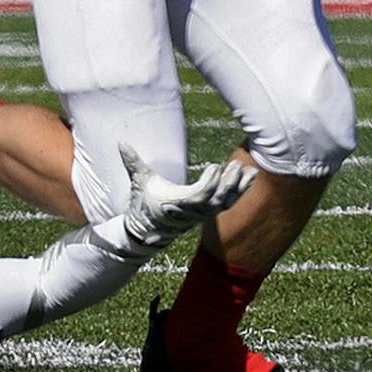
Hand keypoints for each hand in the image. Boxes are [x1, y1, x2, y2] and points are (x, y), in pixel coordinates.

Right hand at [119, 147, 257, 251]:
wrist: (147, 229)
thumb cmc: (143, 202)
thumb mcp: (139, 181)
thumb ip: (132, 162)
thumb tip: (120, 142)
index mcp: (179, 203)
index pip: (200, 196)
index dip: (210, 182)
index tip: (214, 166)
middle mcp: (194, 211)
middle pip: (218, 200)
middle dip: (229, 184)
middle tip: (236, 165)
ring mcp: (203, 214)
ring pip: (227, 203)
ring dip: (239, 187)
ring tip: (251, 170)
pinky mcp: (208, 212)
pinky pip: (229, 203)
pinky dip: (240, 191)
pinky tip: (249, 176)